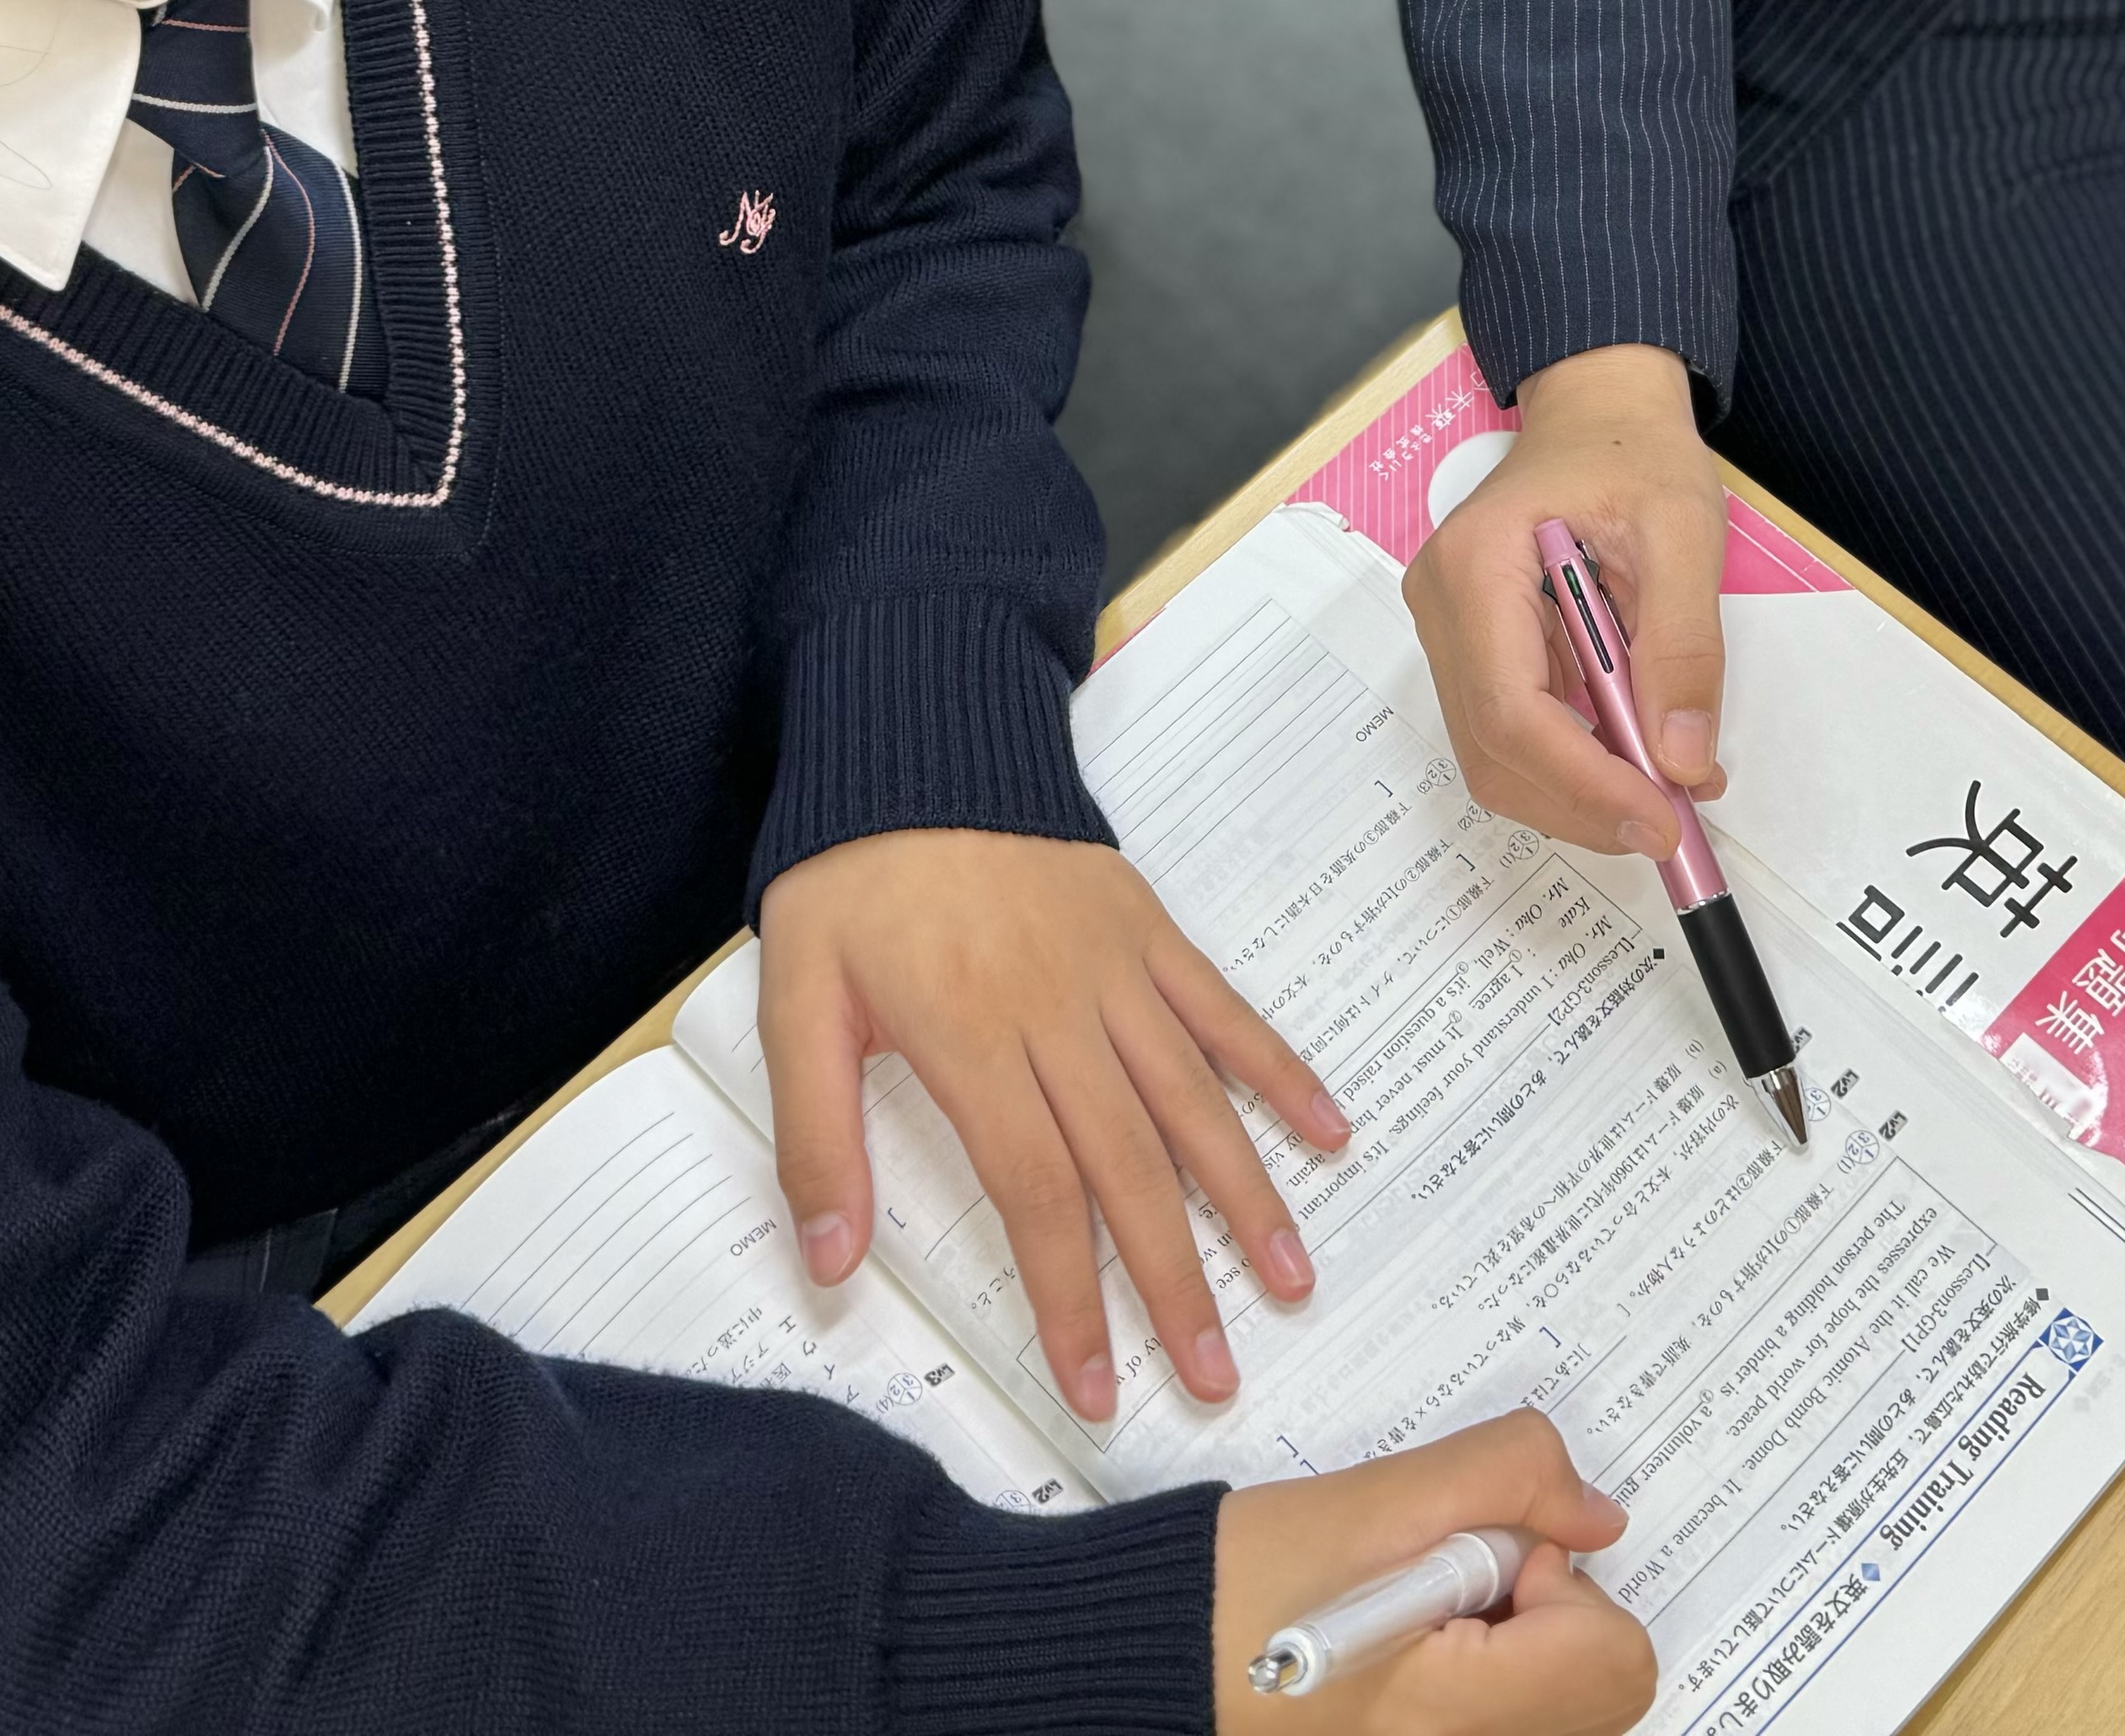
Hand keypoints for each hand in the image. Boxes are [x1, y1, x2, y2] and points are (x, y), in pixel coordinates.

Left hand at [756, 828, 1343, 1423]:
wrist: (915, 738)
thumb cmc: (849, 877)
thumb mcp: (794, 1003)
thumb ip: (813, 1135)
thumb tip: (831, 1262)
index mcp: (971, 1040)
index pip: (1038, 1195)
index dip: (1072, 1299)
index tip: (1098, 1385)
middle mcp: (1059, 1013)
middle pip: (1131, 1167)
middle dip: (1176, 1283)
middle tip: (1217, 1376)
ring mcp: (1115, 970)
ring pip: (1193, 1100)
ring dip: (1247, 1196)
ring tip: (1290, 1281)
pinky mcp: (1149, 930)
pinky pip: (1224, 1009)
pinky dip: (1279, 1070)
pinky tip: (1329, 1130)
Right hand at [1211, 1411, 1652, 1732]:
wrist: (1155, 1659)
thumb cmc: (1236, 1594)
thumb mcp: (1374, 1502)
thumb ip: (1504, 1478)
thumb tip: (1595, 1514)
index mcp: (1452, 1713)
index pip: (1612, 1655)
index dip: (1557, 1581)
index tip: (1478, 1559)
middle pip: (1607, 1686)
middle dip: (1546, 1610)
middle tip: (1449, 1583)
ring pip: (1569, 1702)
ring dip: (1522, 1641)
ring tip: (1425, 1617)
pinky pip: (1518, 1717)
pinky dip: (1495, 1673)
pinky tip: (1419, 1647)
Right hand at [1405, 343, 1730, 858]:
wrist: (1599, 414)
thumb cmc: (1634, 455)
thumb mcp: (1684, 530)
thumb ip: (1684, 645)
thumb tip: (1682, 761)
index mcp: (1476, 565)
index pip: (1511, 709)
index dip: (1584, 781)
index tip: (1661, 817)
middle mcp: (1441, 607)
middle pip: (1496, 750)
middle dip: (1586, 802)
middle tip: (1674, 822)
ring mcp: (1450, 635)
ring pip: (1500, 757)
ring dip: (1584, 793)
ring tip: (1667, 790)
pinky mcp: (1475, 653)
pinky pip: (1516, 734)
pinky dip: (1578, 765)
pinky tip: (1637, 757)